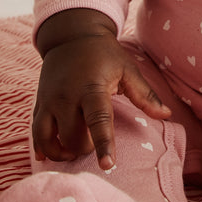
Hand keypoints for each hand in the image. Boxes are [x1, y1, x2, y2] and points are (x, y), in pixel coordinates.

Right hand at [32, 26, 170, 169]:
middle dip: (84, 149)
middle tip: (94, 145)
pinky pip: (35, 133)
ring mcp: (49, 100)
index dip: (103, 144)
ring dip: (62, 152)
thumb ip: (144, 94)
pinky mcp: (39, 103)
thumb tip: (166, 115)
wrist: (72, 35)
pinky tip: (50, 155)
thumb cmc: (105, 54)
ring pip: (48, 139)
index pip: (99, 120)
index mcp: (92, 87)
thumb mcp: (127, 68)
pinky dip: (42, 147)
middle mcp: (67, 96)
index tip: (108, 165)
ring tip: (75, 152)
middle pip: (72, 136)